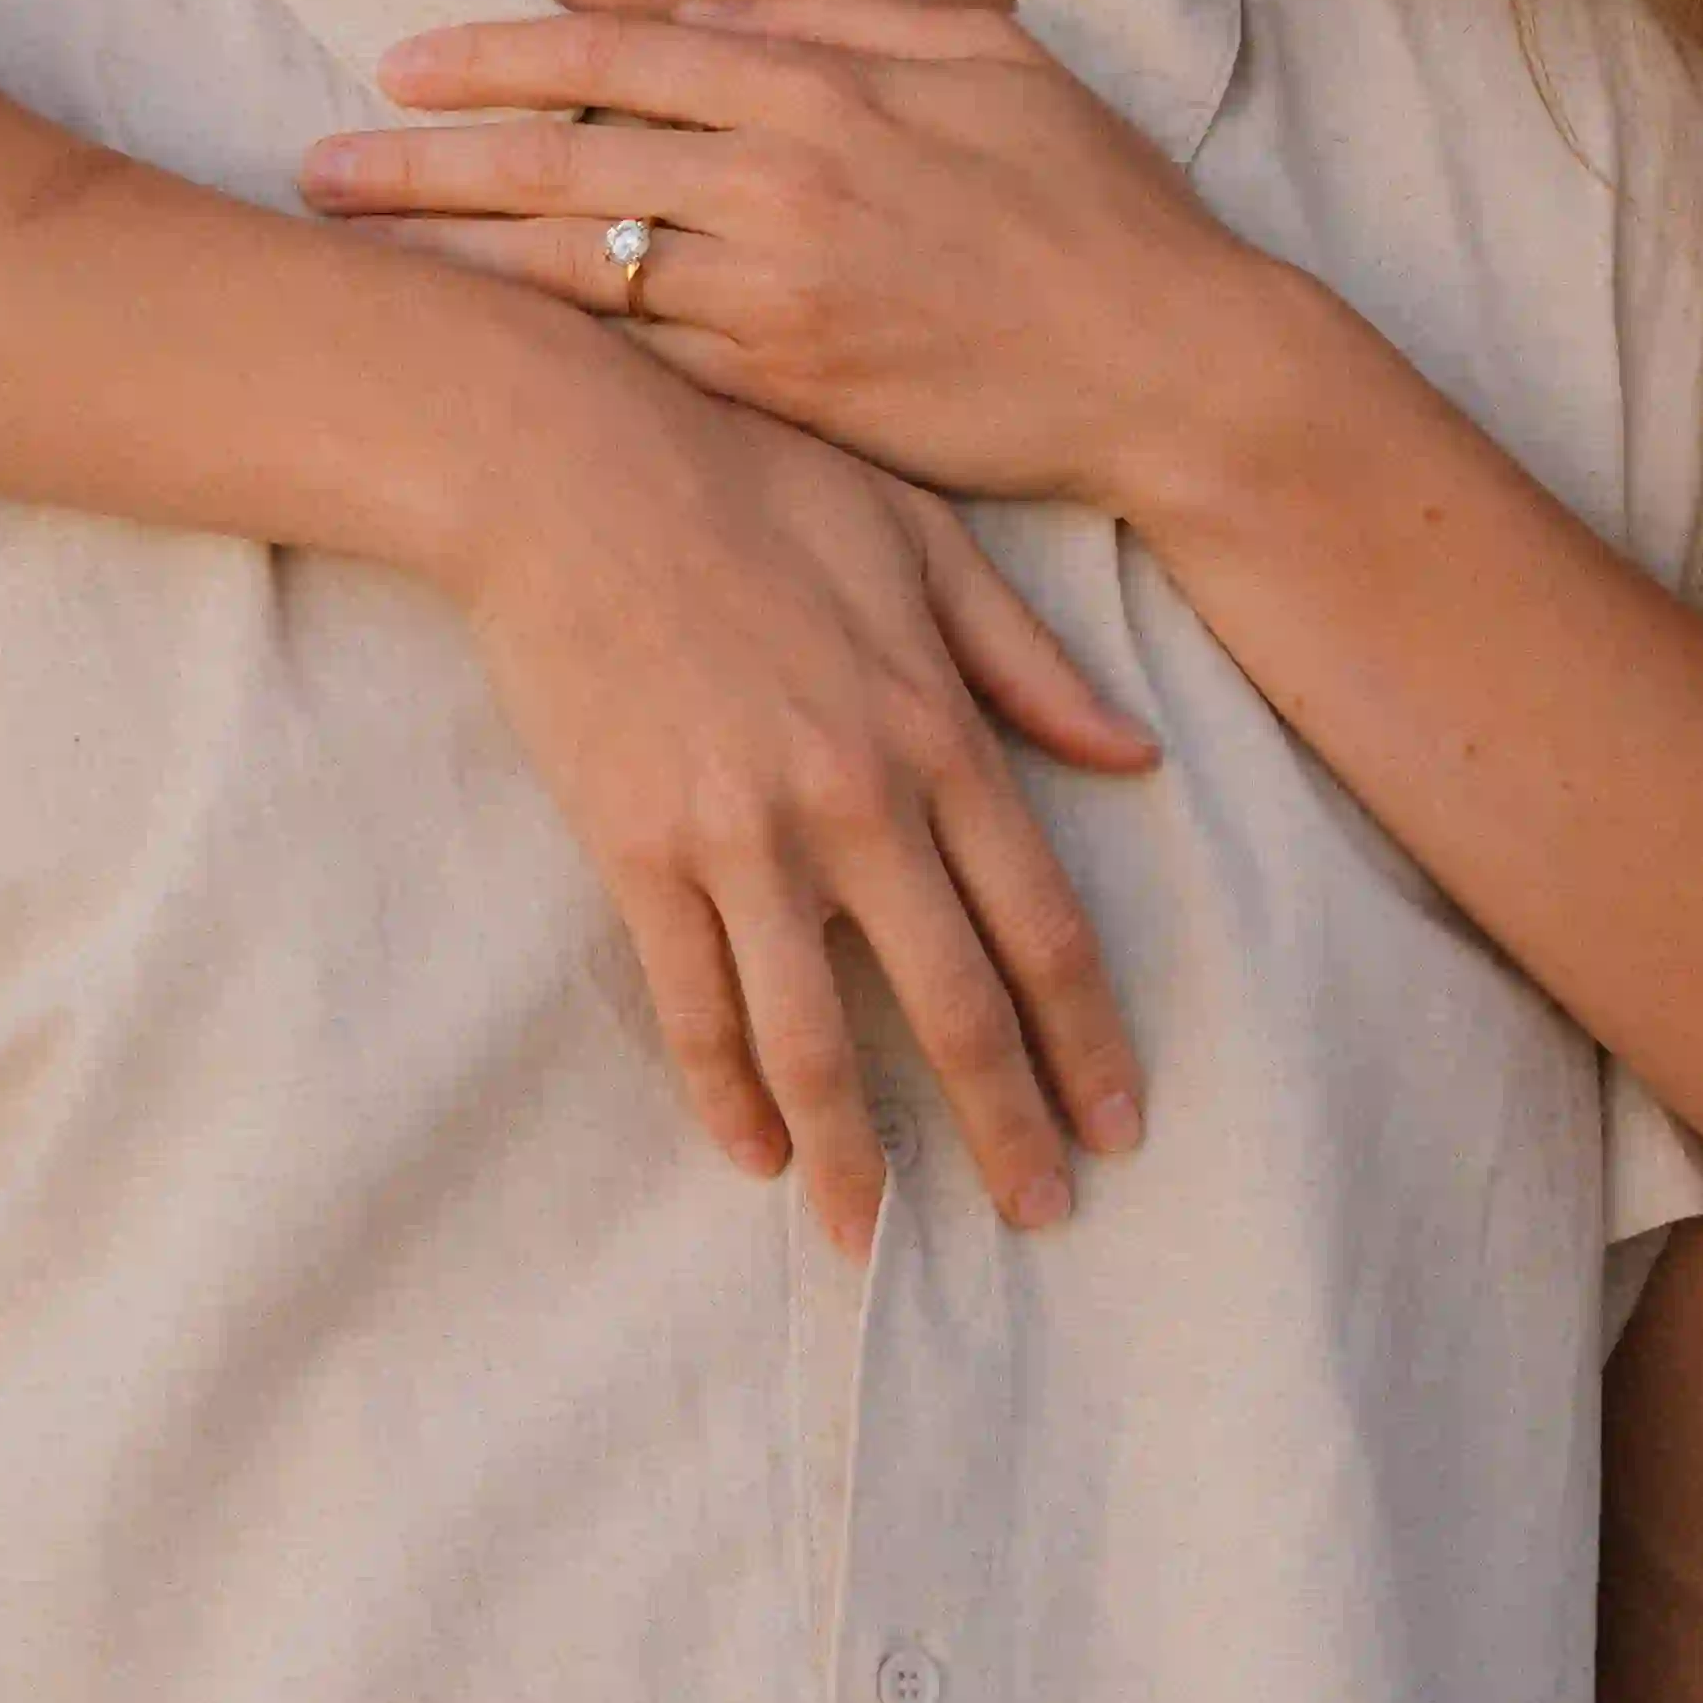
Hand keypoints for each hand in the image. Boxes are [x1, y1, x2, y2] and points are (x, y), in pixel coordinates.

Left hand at [302, 0, 1246, 514]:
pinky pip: (647, 370)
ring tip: (360, 263)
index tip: (400, 61)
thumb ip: (845, 20)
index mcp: (828, 88)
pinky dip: (560, 357)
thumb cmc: (1099, 208)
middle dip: (426, 163)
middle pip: (565, 160)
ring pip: (582, 273)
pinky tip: (481, 352)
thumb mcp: (995, 62)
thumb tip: (711, 15)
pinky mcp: (793, 400)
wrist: (1176, 370)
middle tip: (317, 168)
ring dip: (458, 264)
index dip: (498, 56)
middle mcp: (786, 185)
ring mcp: (782, 301)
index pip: (621, 55)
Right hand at [436, 334, 1159, 1254]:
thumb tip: (1135, 753)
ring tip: (876, 1239)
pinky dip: (724, 1095)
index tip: (1119, 1127)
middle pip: (952, 1006)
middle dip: (1004, 1128)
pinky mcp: (637, 851)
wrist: (567, 463)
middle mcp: (855, 802)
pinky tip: (753, 1158)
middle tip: (1039, 1216)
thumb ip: (1027, 661)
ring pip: (816, 1039)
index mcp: (937, 729)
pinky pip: (691, 1006)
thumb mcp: (921, 539)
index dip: (1087, 1041)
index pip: (1041, 925)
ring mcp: (740, 836)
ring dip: (855, 1156)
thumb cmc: (754, 479)